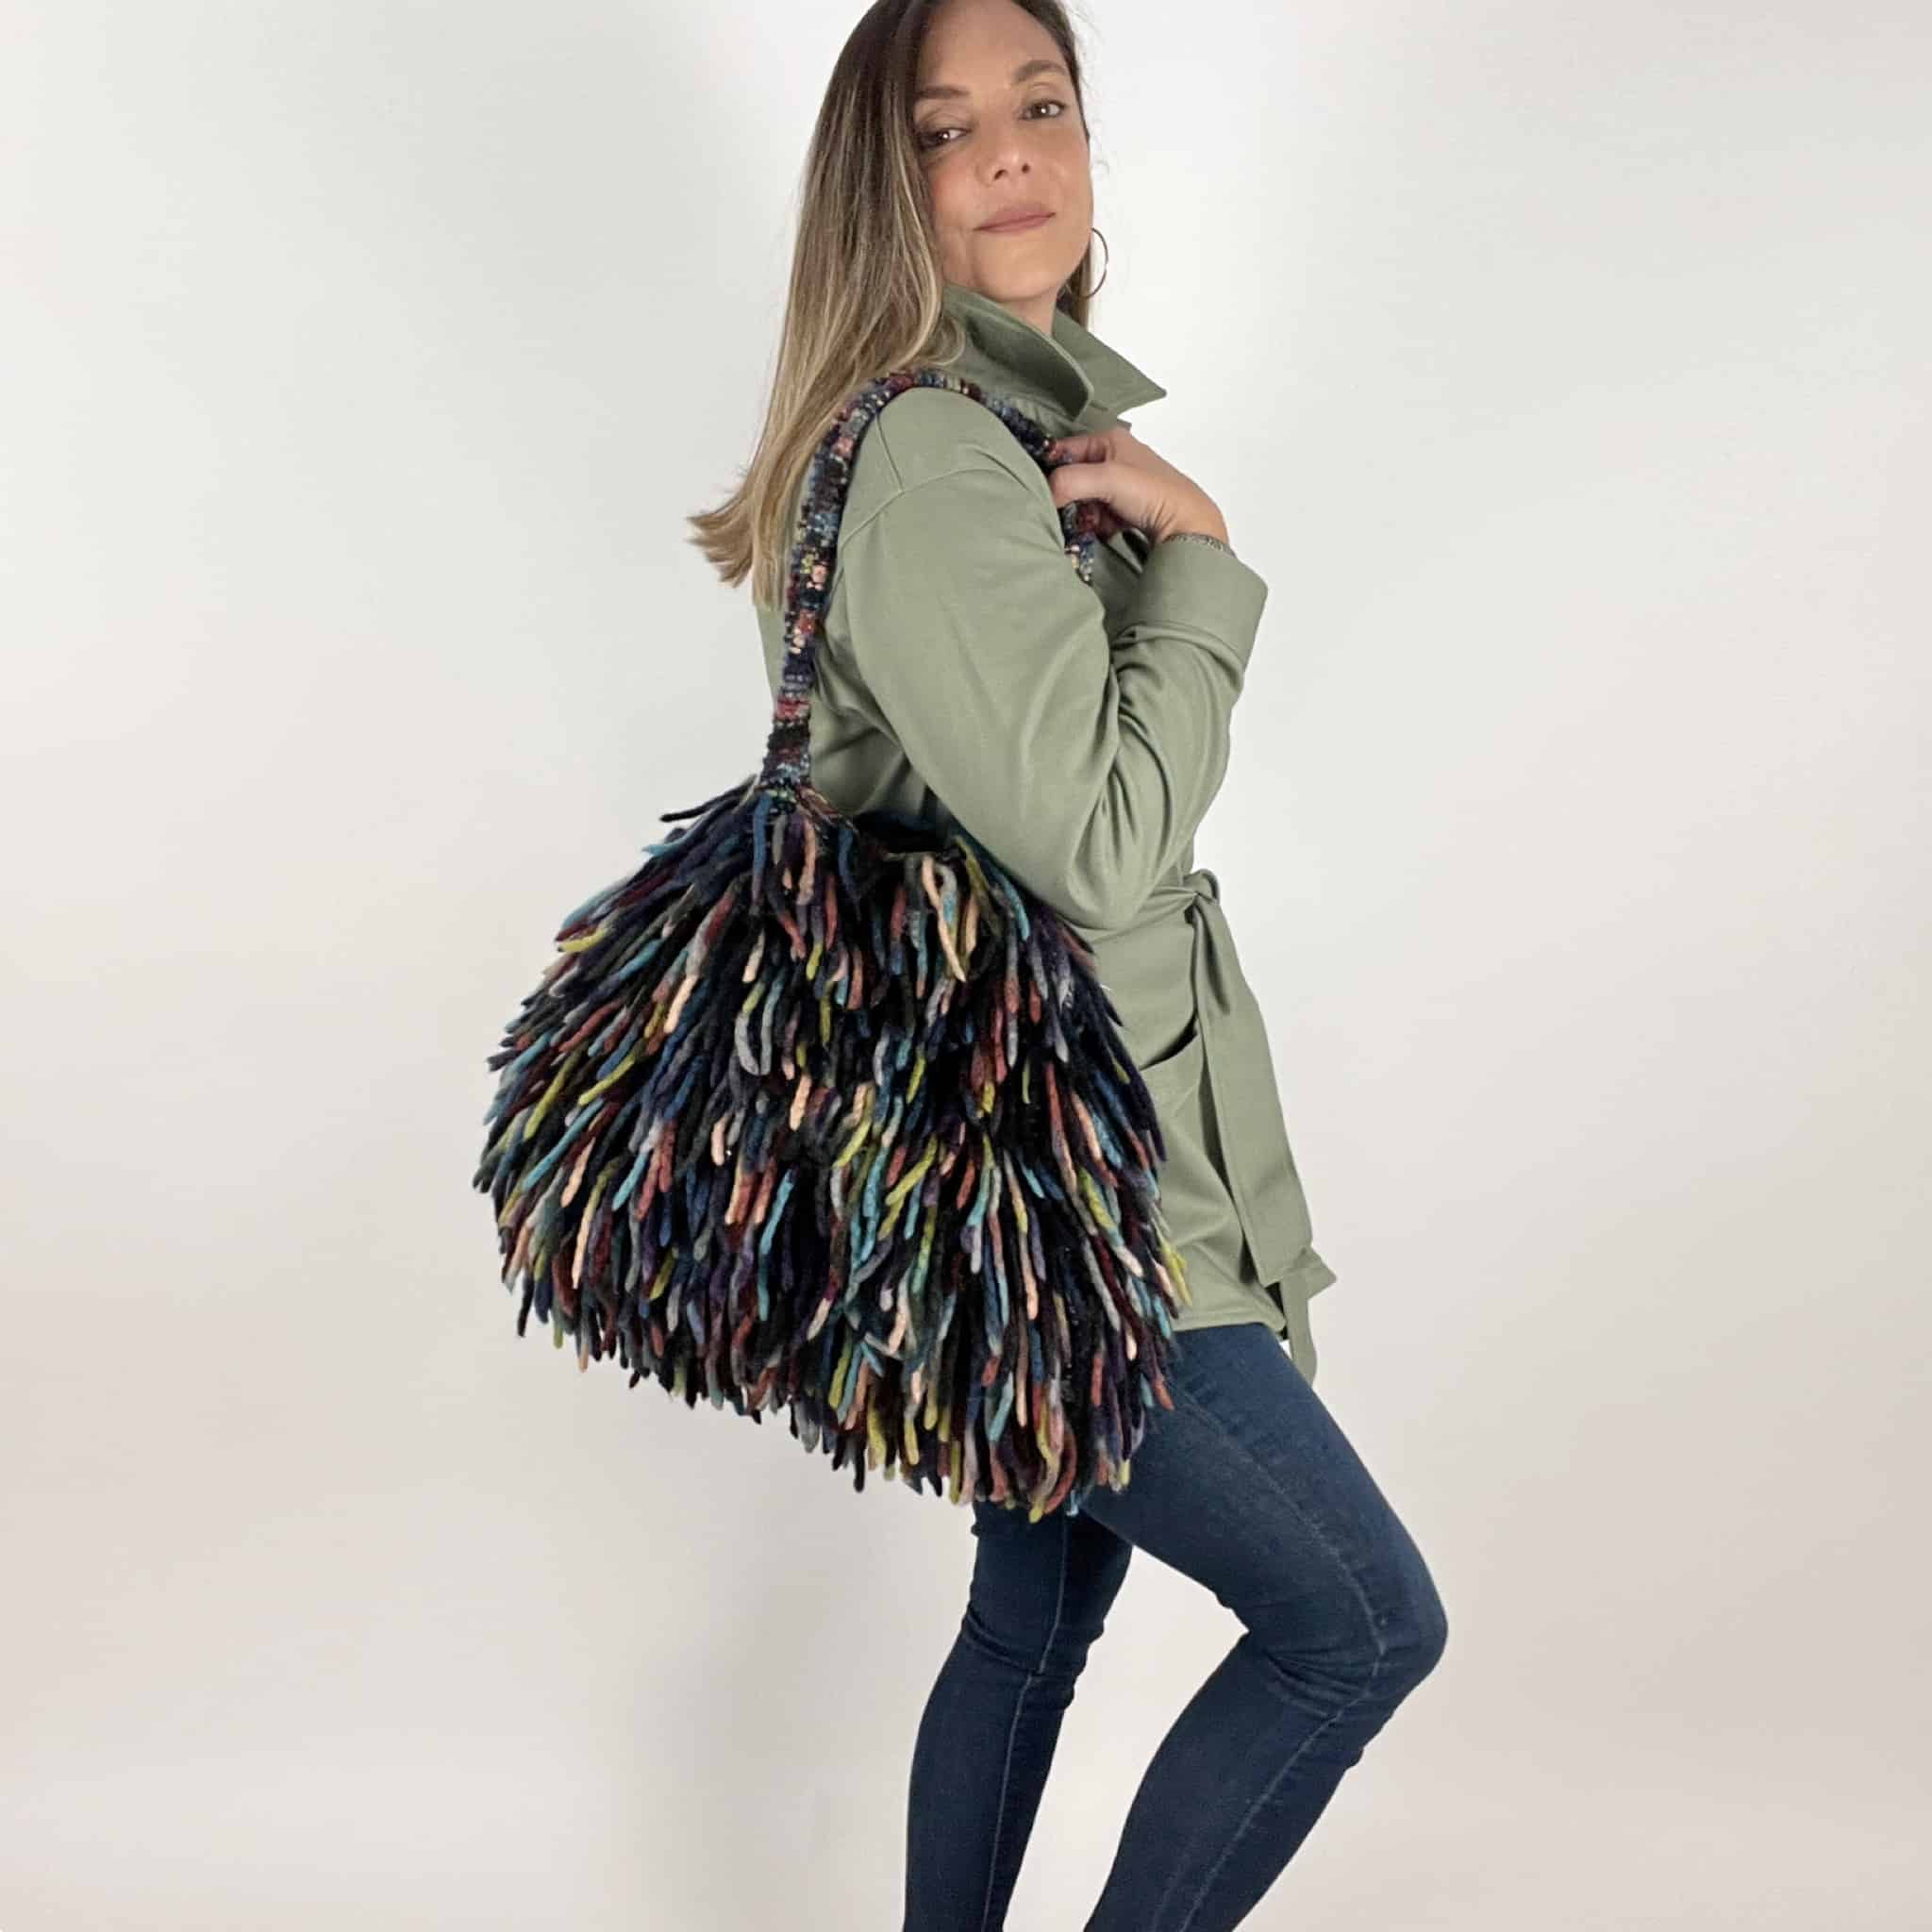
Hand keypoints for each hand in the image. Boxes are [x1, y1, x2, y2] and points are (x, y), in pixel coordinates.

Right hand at [1042, 421, 1228, 545]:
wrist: (1187, 525)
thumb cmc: (1154, 493)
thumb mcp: (1106, 478)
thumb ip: (1069, 481)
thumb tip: (1046, 494)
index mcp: (1109, 439)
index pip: (1063, 451)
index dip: (1052, 471)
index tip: (1046, 493)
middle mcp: (1114, 457)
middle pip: (1072, 478)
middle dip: (1071, 499)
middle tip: (1079, 511)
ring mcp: (1120, 484)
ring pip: (1083, 500)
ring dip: (1085, 515)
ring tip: (1100, 522)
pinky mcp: (1125, 506)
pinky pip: (1097, 515)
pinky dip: (1098, 524)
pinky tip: (1110, 528)